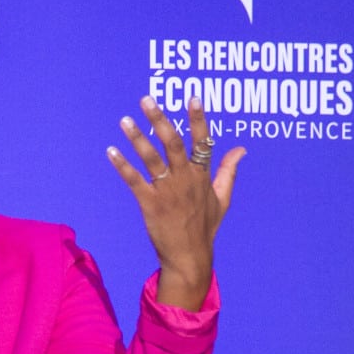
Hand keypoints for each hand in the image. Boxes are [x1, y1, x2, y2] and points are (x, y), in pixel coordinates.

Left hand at [107, 96, 244, 309]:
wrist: (189, 256)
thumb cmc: (205, 228)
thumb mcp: (222, 198)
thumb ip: (229, 171)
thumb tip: (241, 149)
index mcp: (202, 176)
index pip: (202, 141)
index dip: (198, 119)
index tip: (193, 97)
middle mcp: (185, 179)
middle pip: (173, 143)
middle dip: (159, 119)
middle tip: (146, 99)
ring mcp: (167, 191)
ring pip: (151, 158)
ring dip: (137, 138)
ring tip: (125, 120)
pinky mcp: (150, 204)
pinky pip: (134, 180)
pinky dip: (122, 166)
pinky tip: (111, 151)